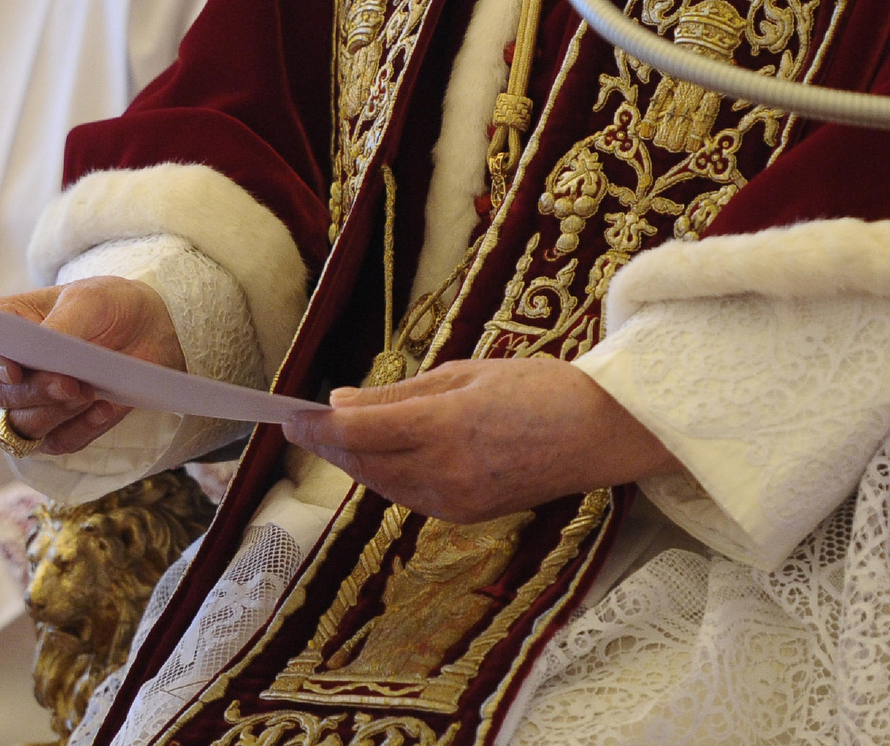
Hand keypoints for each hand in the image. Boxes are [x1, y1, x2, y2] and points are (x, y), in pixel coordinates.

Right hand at [0, 277, 184, 456]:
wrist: (147, 327)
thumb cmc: (107, 304)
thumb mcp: (89, 299)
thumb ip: (62, 323)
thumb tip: (43, 347)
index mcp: (5, 327)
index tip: (11, 369)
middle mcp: (11, 369)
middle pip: (2, 394)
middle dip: (36, 391)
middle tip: (71, 384)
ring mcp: (33, 402)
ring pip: (25, 425)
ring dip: (57, 412)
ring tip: (90, 393)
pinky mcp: (61, 426)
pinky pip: (60, 442)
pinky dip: (82, 428)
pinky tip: (104, 408)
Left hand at [281, 357, 682, 521]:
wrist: (603, 433)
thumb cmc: (541, 388)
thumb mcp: (466, 373)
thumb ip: (400, 395)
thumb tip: (341, 404)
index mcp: (445, 426)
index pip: (358, 431)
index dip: (315, 424)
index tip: (286, 412)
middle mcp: (445, 471)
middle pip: (362, 463)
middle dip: (327, 444)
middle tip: (301, 421)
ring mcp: (456, 501)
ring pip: (381, 484)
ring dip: (352, 461)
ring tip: (333, 435)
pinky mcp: (466, 515)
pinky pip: (408, 496)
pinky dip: (385, 475)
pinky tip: (379, 455)